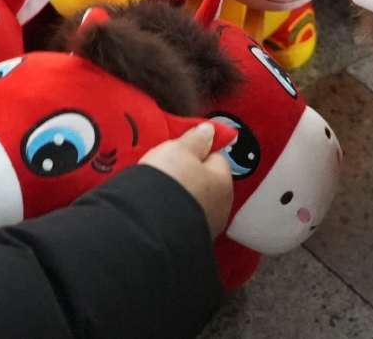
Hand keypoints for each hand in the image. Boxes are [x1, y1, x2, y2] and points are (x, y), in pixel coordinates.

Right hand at [140, 122, 233, 236]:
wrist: (148, 228)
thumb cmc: (169, 182)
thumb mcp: (180, 150)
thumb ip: (196, 138)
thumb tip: (210, 130)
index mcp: (224, 181)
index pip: (215, 157)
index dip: (196, 152)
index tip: (177, 152)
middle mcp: (222, 207)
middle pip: (205, 182)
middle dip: (188, 176)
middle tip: (164, 171)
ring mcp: (206, 228)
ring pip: (193, 203)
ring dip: (180, 197)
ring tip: (156, 192)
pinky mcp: (189, 242)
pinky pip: (181, 220)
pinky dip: (172, 214)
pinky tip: (156, 211)